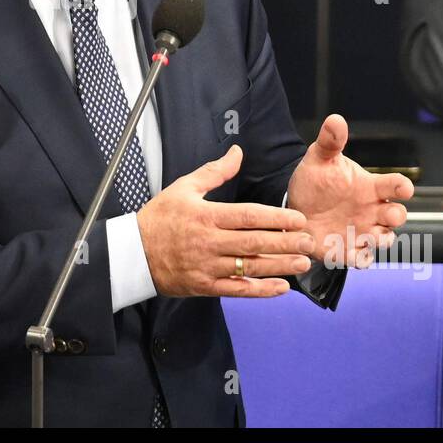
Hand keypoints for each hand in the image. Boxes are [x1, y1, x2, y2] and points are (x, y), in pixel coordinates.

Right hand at [136, 144, 315, 297]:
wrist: (133, 253)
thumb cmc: (159, 218)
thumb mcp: (184, 187)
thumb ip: (215, 171)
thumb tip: (238, 152)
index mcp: (206, 216)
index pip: (247, 216)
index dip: (275, 218)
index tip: (297, 219)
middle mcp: (208, 242)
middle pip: (253, 243)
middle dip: (284, 242)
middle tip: (309, 242)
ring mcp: (207, 266)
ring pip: (248, 267)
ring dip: (278, 266)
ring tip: (302, 263)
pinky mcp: (204, 286)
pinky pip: (236, 289)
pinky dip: (260, 290)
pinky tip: (280, 288)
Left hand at [286, 114, 411, 268]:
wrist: (297, 204)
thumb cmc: (316, 180)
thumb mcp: (320, 159)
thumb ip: (330, 142)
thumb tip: (335, 119)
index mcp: (370, 187)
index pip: (395, 185)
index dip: (402, 186)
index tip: (404, 188)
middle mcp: (373, 210)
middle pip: (397, 216)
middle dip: (396, 216)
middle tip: (388, 215)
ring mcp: (363, 231)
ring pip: (384, 240)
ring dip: (380, 240)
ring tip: (369, 237)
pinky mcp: (348, 250)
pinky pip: (361, 259)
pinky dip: (359, 259)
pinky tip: (350, 254)